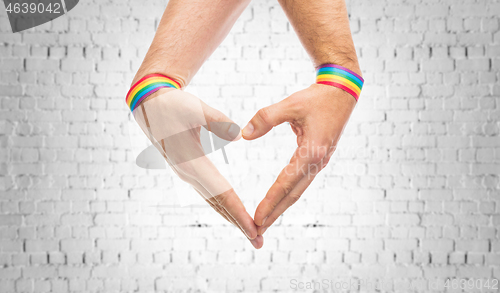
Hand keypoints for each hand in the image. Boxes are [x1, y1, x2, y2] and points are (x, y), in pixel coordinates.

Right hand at [133, 88, 262, 247]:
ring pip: (213, 201)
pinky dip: (222, 205)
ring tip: (250, 232)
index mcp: (192, 163)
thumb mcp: (195, 109)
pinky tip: (231, 210)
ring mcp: (186, 173)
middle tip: (259, 242)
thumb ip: (217, 121)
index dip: (239, 213)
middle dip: (239, 224)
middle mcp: (189, 174)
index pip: (222, 194)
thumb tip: (238, 135)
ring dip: (232, 217)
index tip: (255, 230)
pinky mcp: (187, 169)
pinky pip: (208, 192)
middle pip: (219, 204)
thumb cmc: (173, 105)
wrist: (149, 104)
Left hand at [242, 84, 356, 234]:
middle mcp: (317, 162)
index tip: (256, 218)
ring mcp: (320, 162)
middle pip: (293, 194)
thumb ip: (266, 118)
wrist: (343, 92)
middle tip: (257, 231)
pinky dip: (289, 194)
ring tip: (265, 221)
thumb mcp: (291, 104)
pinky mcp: (318, 158)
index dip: (270, 202)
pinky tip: (279, 200)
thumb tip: (244, 135)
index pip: (286, 183)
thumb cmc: (317, 98)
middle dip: (275, 213)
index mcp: (311, 152)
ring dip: (281, 206)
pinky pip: (301, 181)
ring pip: (298, 190)